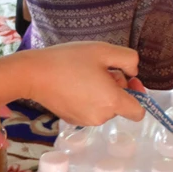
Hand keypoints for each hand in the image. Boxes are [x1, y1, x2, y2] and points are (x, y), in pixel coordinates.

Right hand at [0, 42, 145, 126]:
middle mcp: (100, 117)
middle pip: (120, 106)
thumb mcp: (104, 50)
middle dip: (116, 88)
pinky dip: (88, 99)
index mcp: (112, 102)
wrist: (33, 74)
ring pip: (105, 107)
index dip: (139, 95)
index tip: (128, 79)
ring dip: (102, 93)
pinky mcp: (71, 120)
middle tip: (100, 70)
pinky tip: (74, 84)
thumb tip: (134, 72)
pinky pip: (90, 110)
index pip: (139, 113)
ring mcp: (84, 121)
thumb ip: (129, 60)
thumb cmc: (70, 60)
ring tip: (84, 75)